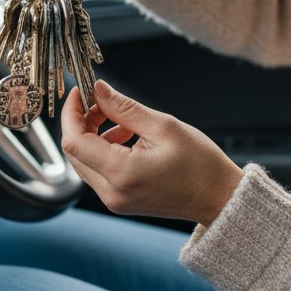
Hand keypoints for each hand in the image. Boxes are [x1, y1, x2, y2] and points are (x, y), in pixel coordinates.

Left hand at [60, 80, 242, 226]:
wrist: (219, 198)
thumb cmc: (200, 164)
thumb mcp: (163, 126)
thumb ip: (124, 107)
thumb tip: (97, 90)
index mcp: (122, 174)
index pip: (74, 142)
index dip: (71, 113)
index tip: (80, 92)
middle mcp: (111, 193)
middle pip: (75, 152)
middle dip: (82, 122)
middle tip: (102, 102)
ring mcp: (114, 201)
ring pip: (84, 162)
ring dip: (93, 135)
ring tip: (122, 120)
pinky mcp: (119, 201)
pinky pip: (98, 172)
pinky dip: (103, 150)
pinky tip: (126, 137)